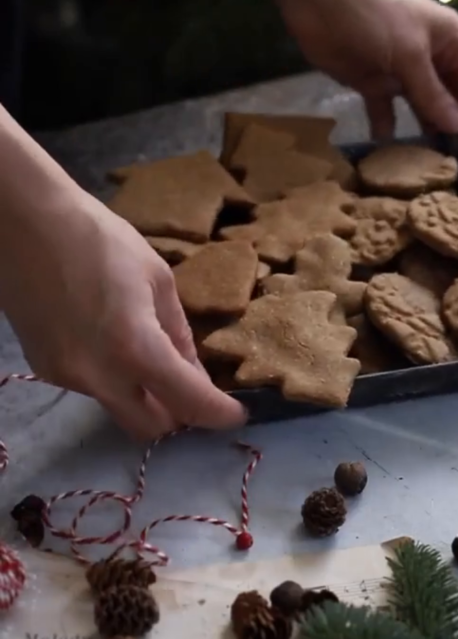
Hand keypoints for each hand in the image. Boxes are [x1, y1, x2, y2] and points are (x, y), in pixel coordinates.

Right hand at [0, 185, 245, 438]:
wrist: (27, 225)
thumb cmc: (100, 239)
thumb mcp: (156, 278)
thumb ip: (178, 333)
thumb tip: (196, 372)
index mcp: (135, 346)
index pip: (188, 402)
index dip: (218, 414)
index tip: (237, 414)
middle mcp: (99, 375)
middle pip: (149, 427)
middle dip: (178, 415)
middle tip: (194, 387)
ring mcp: (66, 376)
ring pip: (119, 409)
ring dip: (143, 396)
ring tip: (151, 353)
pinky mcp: (45, 369)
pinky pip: (92, 389)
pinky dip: (112, 378)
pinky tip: (110, 338)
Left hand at [177, 0, 457, 157]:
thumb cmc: (372, 14)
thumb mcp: (409, 53)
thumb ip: (433, 93)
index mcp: (454, 44)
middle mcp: (435, 60)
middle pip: (456, 104)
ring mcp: (404, 73)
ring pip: (425, 112)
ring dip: (428, 138)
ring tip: (430, 172)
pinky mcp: (374, 82)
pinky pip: (388, 114)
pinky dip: (389, 132)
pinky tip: (388, 155)